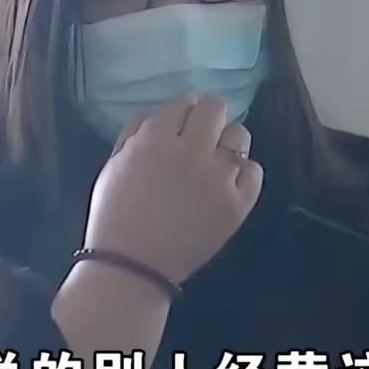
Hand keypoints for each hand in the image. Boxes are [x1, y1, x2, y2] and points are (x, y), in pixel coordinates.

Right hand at [80, 92, 263, 284]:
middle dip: (207, 118)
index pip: (184, 101)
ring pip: (240, 134)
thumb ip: (135, 133)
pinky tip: (227, 185)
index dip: (183, 112)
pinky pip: (254, 171)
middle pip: (216, 107)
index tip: (181, 124)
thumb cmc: (115, 216)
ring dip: (227, 143)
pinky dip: (242, 174)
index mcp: (156, 139)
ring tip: (215, 162)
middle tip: (200, 137)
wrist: (133, 267)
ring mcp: (219, 177)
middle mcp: (192, 151)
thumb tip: (161, 115)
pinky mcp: (238, 203)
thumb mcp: (113, 165)